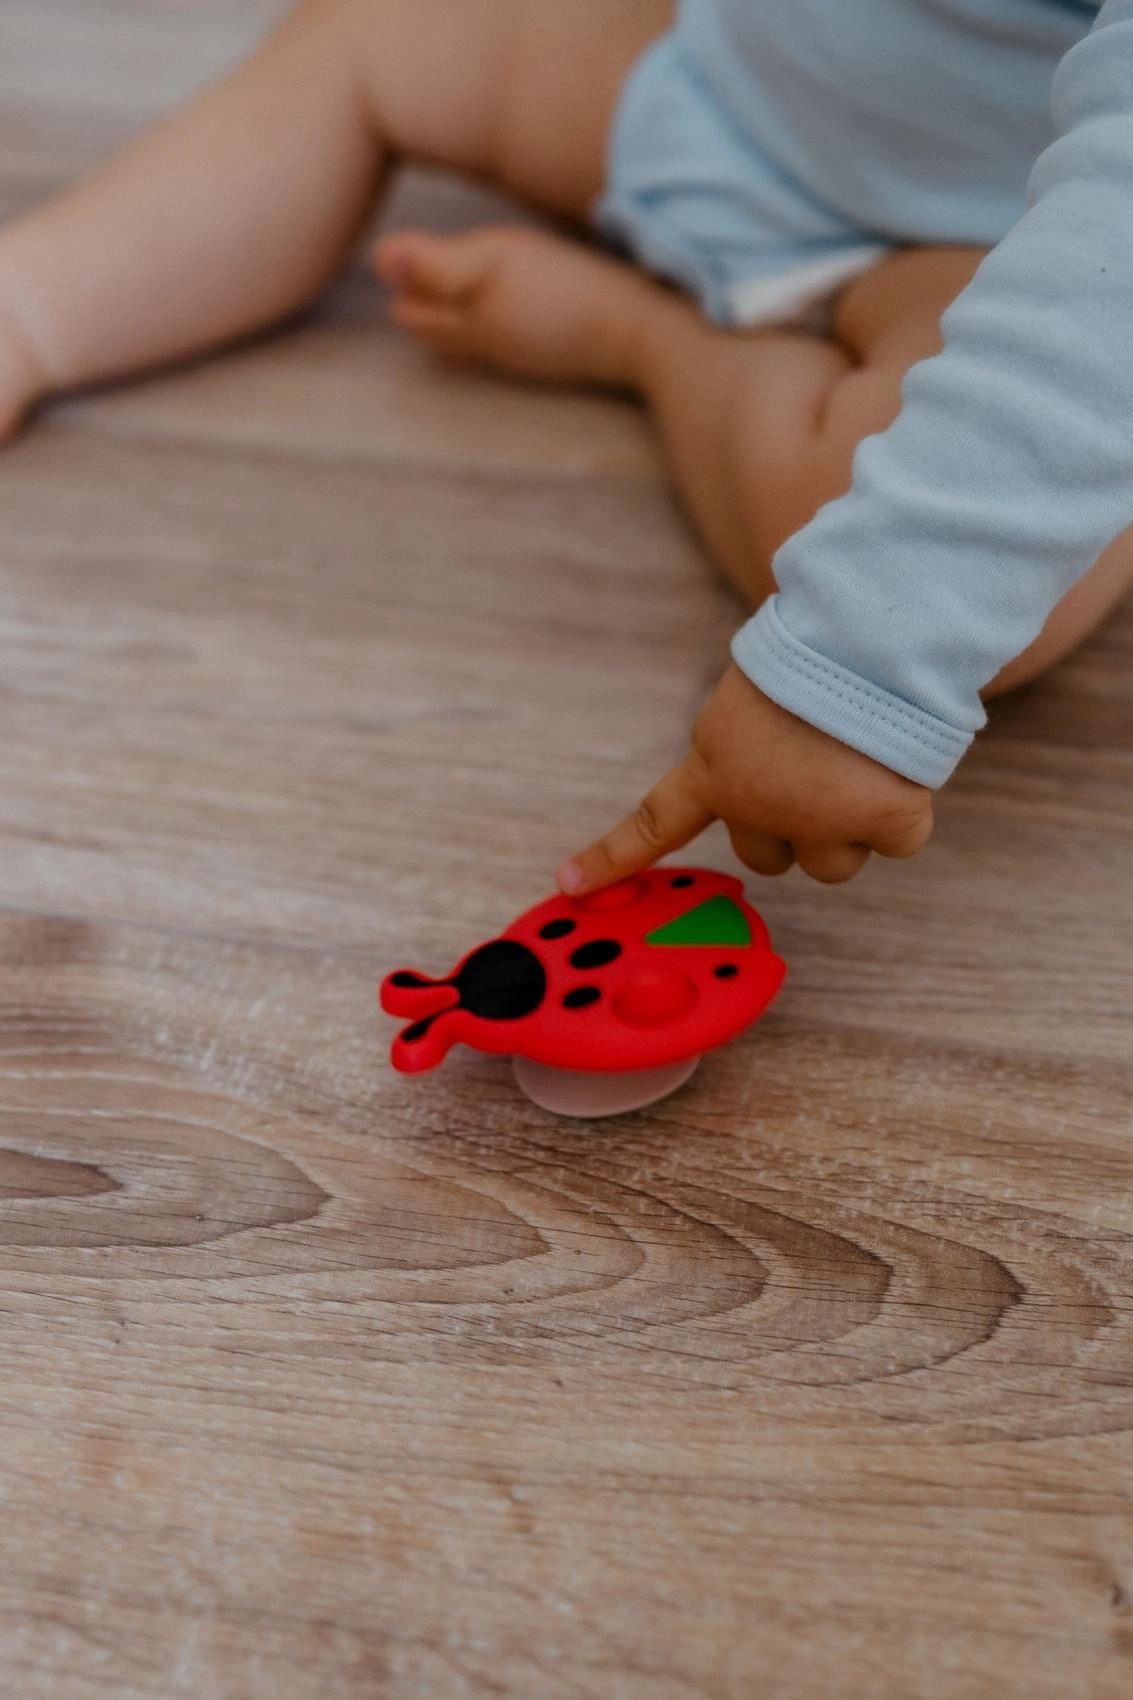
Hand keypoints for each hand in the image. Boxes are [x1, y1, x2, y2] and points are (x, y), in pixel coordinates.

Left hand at [558, 664, 934, 891]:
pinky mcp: (882, 824)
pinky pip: (896, 841)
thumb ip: (749, 744)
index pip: (654, 822)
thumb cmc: (819, 647)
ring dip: (851, 826)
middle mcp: (758, 805)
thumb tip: (788, 767)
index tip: (570, 884)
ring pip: (833, 863)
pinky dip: (904, 813)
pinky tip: (901, 766)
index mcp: (716, 764)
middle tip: (819, 772)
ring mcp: (819, 822)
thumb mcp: (751, 691)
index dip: (613, 857)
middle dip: (794, 827)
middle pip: (767, 856)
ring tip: (863, 764)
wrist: (877, 637)